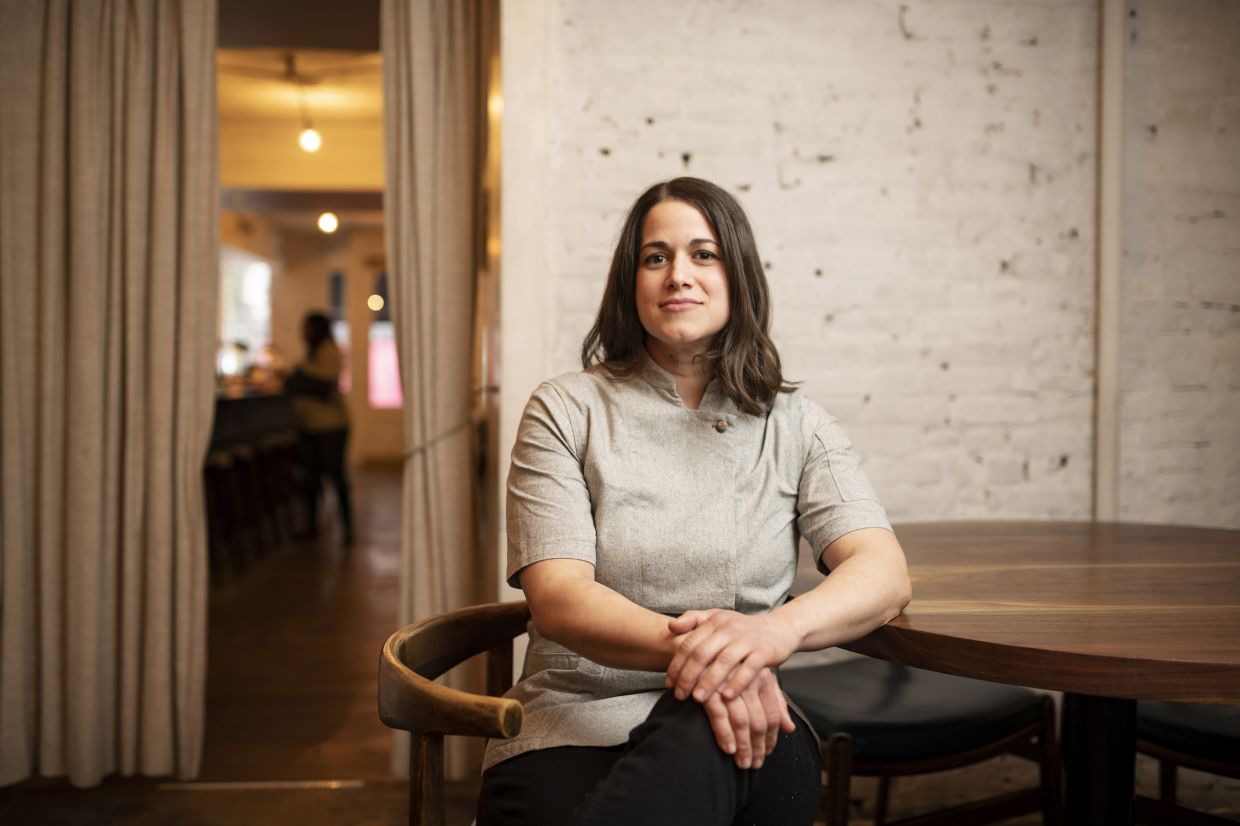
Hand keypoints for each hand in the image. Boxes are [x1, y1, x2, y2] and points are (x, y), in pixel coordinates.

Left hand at [665, 609, 799, 702]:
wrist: (779, 629)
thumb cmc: (742, 629)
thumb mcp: (718, 618)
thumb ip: (693, 619)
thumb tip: (670, 626)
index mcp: (715, 621)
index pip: (690, 643)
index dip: (677, 664)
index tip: (669, 683)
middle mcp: (730, 628)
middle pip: (703, 653)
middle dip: (688, 676)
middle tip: (680, 695)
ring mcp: (748, 640)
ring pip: (724, 662)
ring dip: (709, 682)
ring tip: (697, 698)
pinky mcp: (765, 651)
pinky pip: (749, 669)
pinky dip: (737, 683)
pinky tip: (726, 697)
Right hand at [702, 667, 795, 768]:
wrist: (695, 651)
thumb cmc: (727, 670)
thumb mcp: (756, 680)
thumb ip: (775, 703)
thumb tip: (790, 728)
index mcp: (763, 676)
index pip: (773, 714)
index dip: (771, 737)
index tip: (766, 753)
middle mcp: (748, 679)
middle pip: (759, 720)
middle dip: (757, 746)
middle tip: (754, 764)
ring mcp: (728, 682)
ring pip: (741, 720)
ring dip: (743, 746)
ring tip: (743, 764)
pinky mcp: (707, 687)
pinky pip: (719, 715)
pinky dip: (724, 734)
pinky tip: (728, 749)